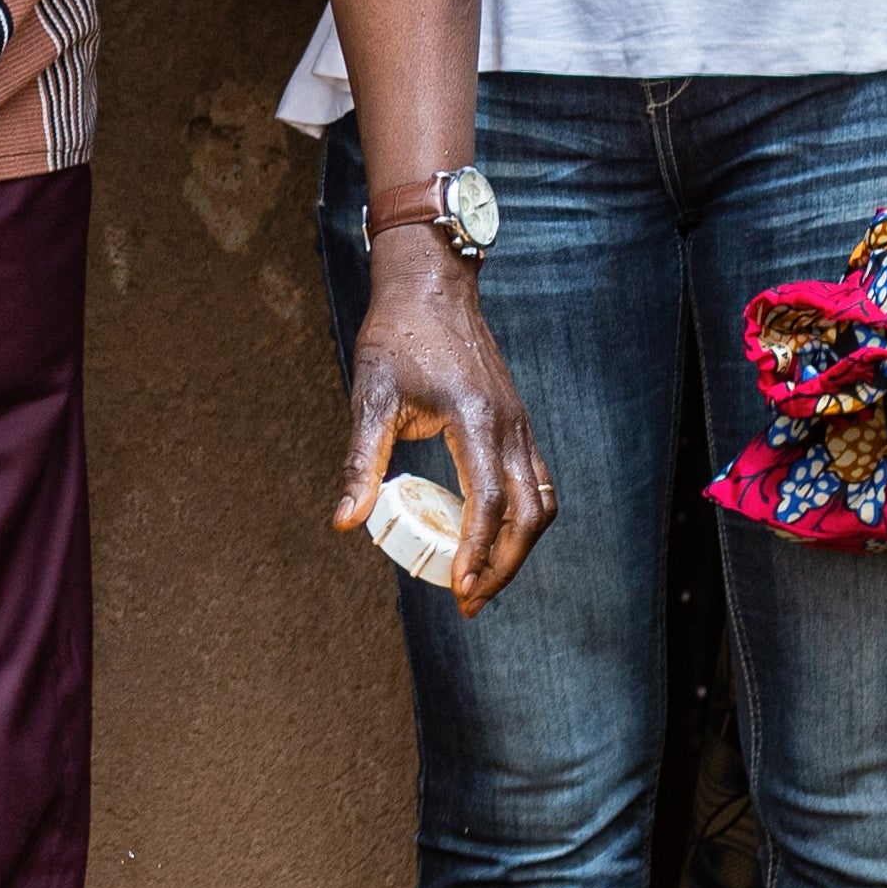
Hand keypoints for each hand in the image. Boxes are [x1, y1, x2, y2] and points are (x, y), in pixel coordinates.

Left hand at [340, 236, 551, 609]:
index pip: (489, 502)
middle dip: (504, 564)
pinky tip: (490, 538)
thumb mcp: (370, 398)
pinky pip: (535, 481)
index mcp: (476, 419)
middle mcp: (510, 424)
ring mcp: (520, 423)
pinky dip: (522, 518)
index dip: (477, 552)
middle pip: (530, 513)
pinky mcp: (517, 422)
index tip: (458, 588)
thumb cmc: (396, 336)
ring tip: (482, 579)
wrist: (430, 286)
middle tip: (469, 600)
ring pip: (541, 500)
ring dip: (519, 546)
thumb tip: (344, 521)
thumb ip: (359, 462)